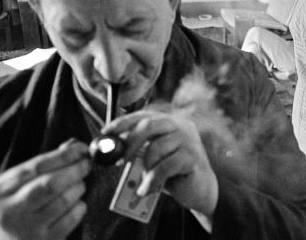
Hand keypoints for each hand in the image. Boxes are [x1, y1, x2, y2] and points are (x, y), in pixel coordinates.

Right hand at [0, 140, 90, 239]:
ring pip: (64, 200)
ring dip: (79, 186)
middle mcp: (10, 212)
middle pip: (50, 184)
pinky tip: (76, 202)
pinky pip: (72, 217)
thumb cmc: (21, 204)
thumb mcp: (22, 182)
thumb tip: (75, 145)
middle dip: (75, 169)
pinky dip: (80, 205)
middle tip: (87, 164)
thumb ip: (46, 161)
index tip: (81, 148)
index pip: (36, 166)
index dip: (63, 155)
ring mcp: (28, 229)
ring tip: (79, 183)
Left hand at [103, 110, 218, 216]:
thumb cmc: (172, 173)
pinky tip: (147, 189)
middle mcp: (180, 126)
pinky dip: (152, 180)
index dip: (122, 123)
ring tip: (143, 181)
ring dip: (145, 167)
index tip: (105, 133)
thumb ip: (138, 151)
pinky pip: (165, 167)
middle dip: (130, 143)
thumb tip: (113, 149)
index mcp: (169, 122)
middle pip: (149, 125)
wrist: (200, 190)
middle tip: (119, 161)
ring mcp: (188, 140)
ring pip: (156, 147)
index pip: (143, 115)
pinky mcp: (193, 157)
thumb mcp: (153, 158)